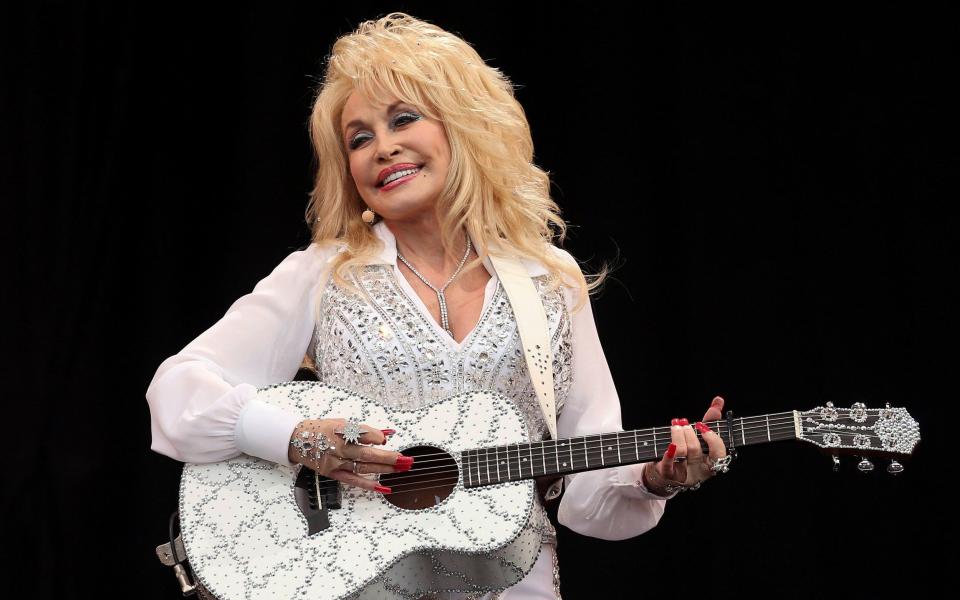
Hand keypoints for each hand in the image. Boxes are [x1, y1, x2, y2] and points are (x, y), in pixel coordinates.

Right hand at [287, 418, 412, 493]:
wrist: (296, 440)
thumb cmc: (321, 429)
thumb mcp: (342, 423)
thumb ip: (364, 430)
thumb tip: (387, 434)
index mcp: (341, 431)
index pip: (365, 434)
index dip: (378, 438)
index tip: (384, 440)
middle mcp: (339, 447)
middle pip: (368, 454)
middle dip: (390, 457)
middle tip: (406, 460)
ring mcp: (336, 462)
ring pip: (364, 467)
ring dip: (385, 469)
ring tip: (401, 468)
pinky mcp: (333, 473)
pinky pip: (353, 480)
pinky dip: (369, 484)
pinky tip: (383, 487)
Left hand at [642, 396, 727, 495]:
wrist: (665, 473)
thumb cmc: (687, 454)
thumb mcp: (700, 438)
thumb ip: (711, 421)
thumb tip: (718, 400)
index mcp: (711, 463)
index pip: (719, 453)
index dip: (712, 439)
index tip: (702, 426)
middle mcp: (699, 470)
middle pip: (696, 450)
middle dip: (689, 432)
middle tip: (683, 423)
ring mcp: (684, 473)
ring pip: (682, 453)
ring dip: (678, 434)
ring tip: (675, 425)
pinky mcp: (668, 474)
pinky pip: (669, 464)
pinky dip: (669, 453)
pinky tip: (670, 445)